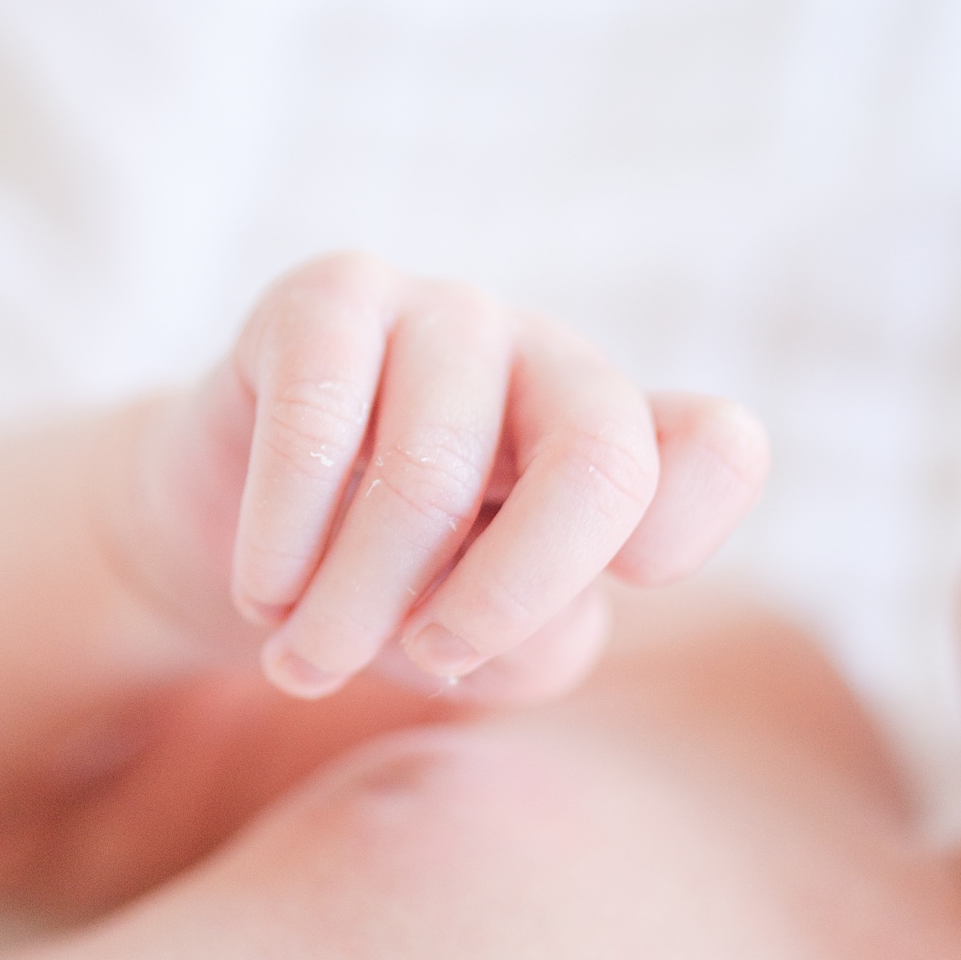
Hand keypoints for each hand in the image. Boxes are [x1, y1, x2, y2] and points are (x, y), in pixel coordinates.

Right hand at [130, 253, 767, 703]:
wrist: (244, 538)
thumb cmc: (396, 595)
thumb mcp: (490, 651)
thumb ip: (536, 644)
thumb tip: (487, 617)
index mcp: (621, 438)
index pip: (716, 449)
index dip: (667, 542)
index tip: (578, 605)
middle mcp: (551, 358)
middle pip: (596, 462)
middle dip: (503, 599)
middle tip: (420, 663)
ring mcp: (445, 314)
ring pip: (429, 472)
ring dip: (355, 602)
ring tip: (305, 662)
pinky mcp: (330, 296)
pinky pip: (316, 425)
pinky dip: (284, 540)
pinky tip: (262, 590)